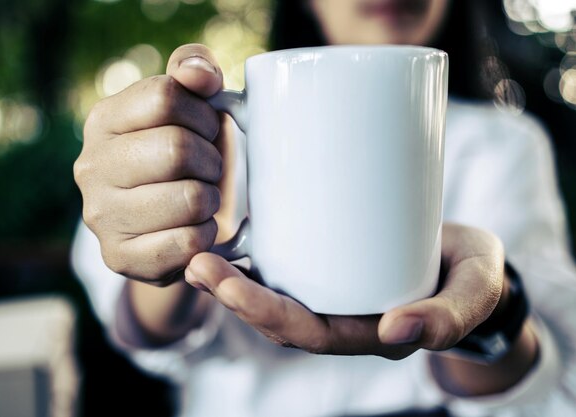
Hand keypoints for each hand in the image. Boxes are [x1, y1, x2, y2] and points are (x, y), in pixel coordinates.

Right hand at [74, 44, 226, 285]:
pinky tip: (195, 229)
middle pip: (177, 148)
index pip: (166, 96)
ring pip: (189, 198)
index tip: (207, 130)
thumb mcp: (190, 104)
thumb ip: (195, 68)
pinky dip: (205, 236)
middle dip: (211, 160)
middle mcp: (90, 167)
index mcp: (103, 120)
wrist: (166, 224)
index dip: (203, 114)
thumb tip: (199, 75)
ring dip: (211, 199)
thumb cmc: (184, 156)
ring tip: (201, 199)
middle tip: (209, 170)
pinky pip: (187, 243)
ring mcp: (100, 216)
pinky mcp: (119, 257)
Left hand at [184, 223, 504, 358]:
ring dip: (231, 281)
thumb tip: (399, 330)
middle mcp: (344, 318)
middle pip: (280, 318)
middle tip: (198, 266)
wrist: (468, 258)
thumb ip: (450, 316)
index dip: (266, 314)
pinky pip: (285, 272)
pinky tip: (224, 240)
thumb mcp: (475, 291)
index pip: (309, 333)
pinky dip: (250, 262)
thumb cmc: (470, 274)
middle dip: (234, 296)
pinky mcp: (329, 266)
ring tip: (198, 256)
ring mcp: (333, 293)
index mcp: (370, 331)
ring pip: (275, 296)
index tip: (229, 285)